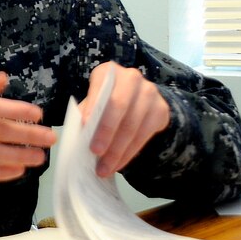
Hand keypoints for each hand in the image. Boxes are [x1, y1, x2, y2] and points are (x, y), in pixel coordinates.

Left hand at [80, 62, 169, 176]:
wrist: (138, 100)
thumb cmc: (105, 102)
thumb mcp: (93, 102)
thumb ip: (86, 113)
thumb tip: (79, 136)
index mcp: (108, 72)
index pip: (100, 89)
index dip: (93, 106)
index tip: (85, 125)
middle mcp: (132, 78)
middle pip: (119, 107)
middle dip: (106, 132)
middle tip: (95, 152)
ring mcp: (150, 93)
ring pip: (133, 125)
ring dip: (118, 150)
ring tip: (105, 167)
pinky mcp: (161, 110)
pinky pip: (145, 135)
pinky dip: (130, 153)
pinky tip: (119, 164)